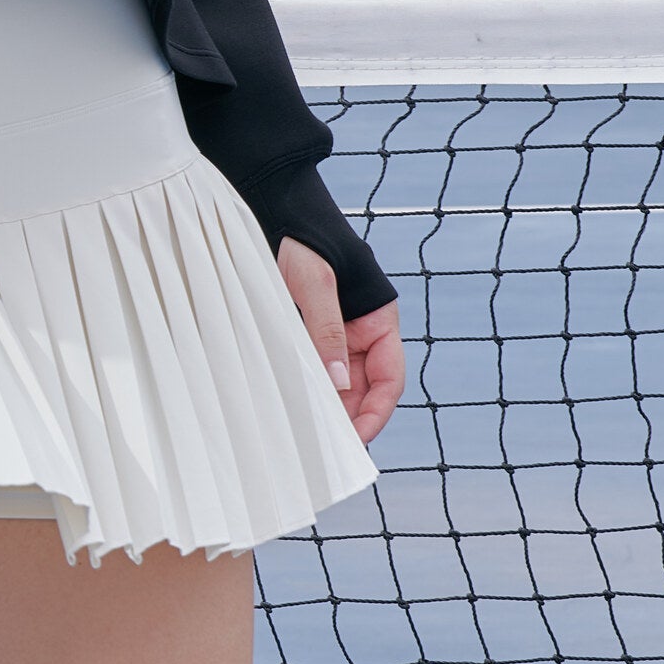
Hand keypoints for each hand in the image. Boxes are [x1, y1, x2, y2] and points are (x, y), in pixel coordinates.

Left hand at [275, 237, 405, 447]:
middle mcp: (359, 334)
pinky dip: (303, 392)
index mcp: (378, 321)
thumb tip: (336, 385)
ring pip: (335, 386)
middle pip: (362, 391)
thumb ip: (326, 331)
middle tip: (327, 452)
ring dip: (324, 411)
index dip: (377, 413)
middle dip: (348, 421)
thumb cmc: (303, 240)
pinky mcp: (304, 335)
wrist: (274, 211)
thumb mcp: (316, 284)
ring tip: (307, 439)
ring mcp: (332, 336)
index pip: (389, 379)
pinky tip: (288, 409)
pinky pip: (309, 371)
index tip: (358, 439)